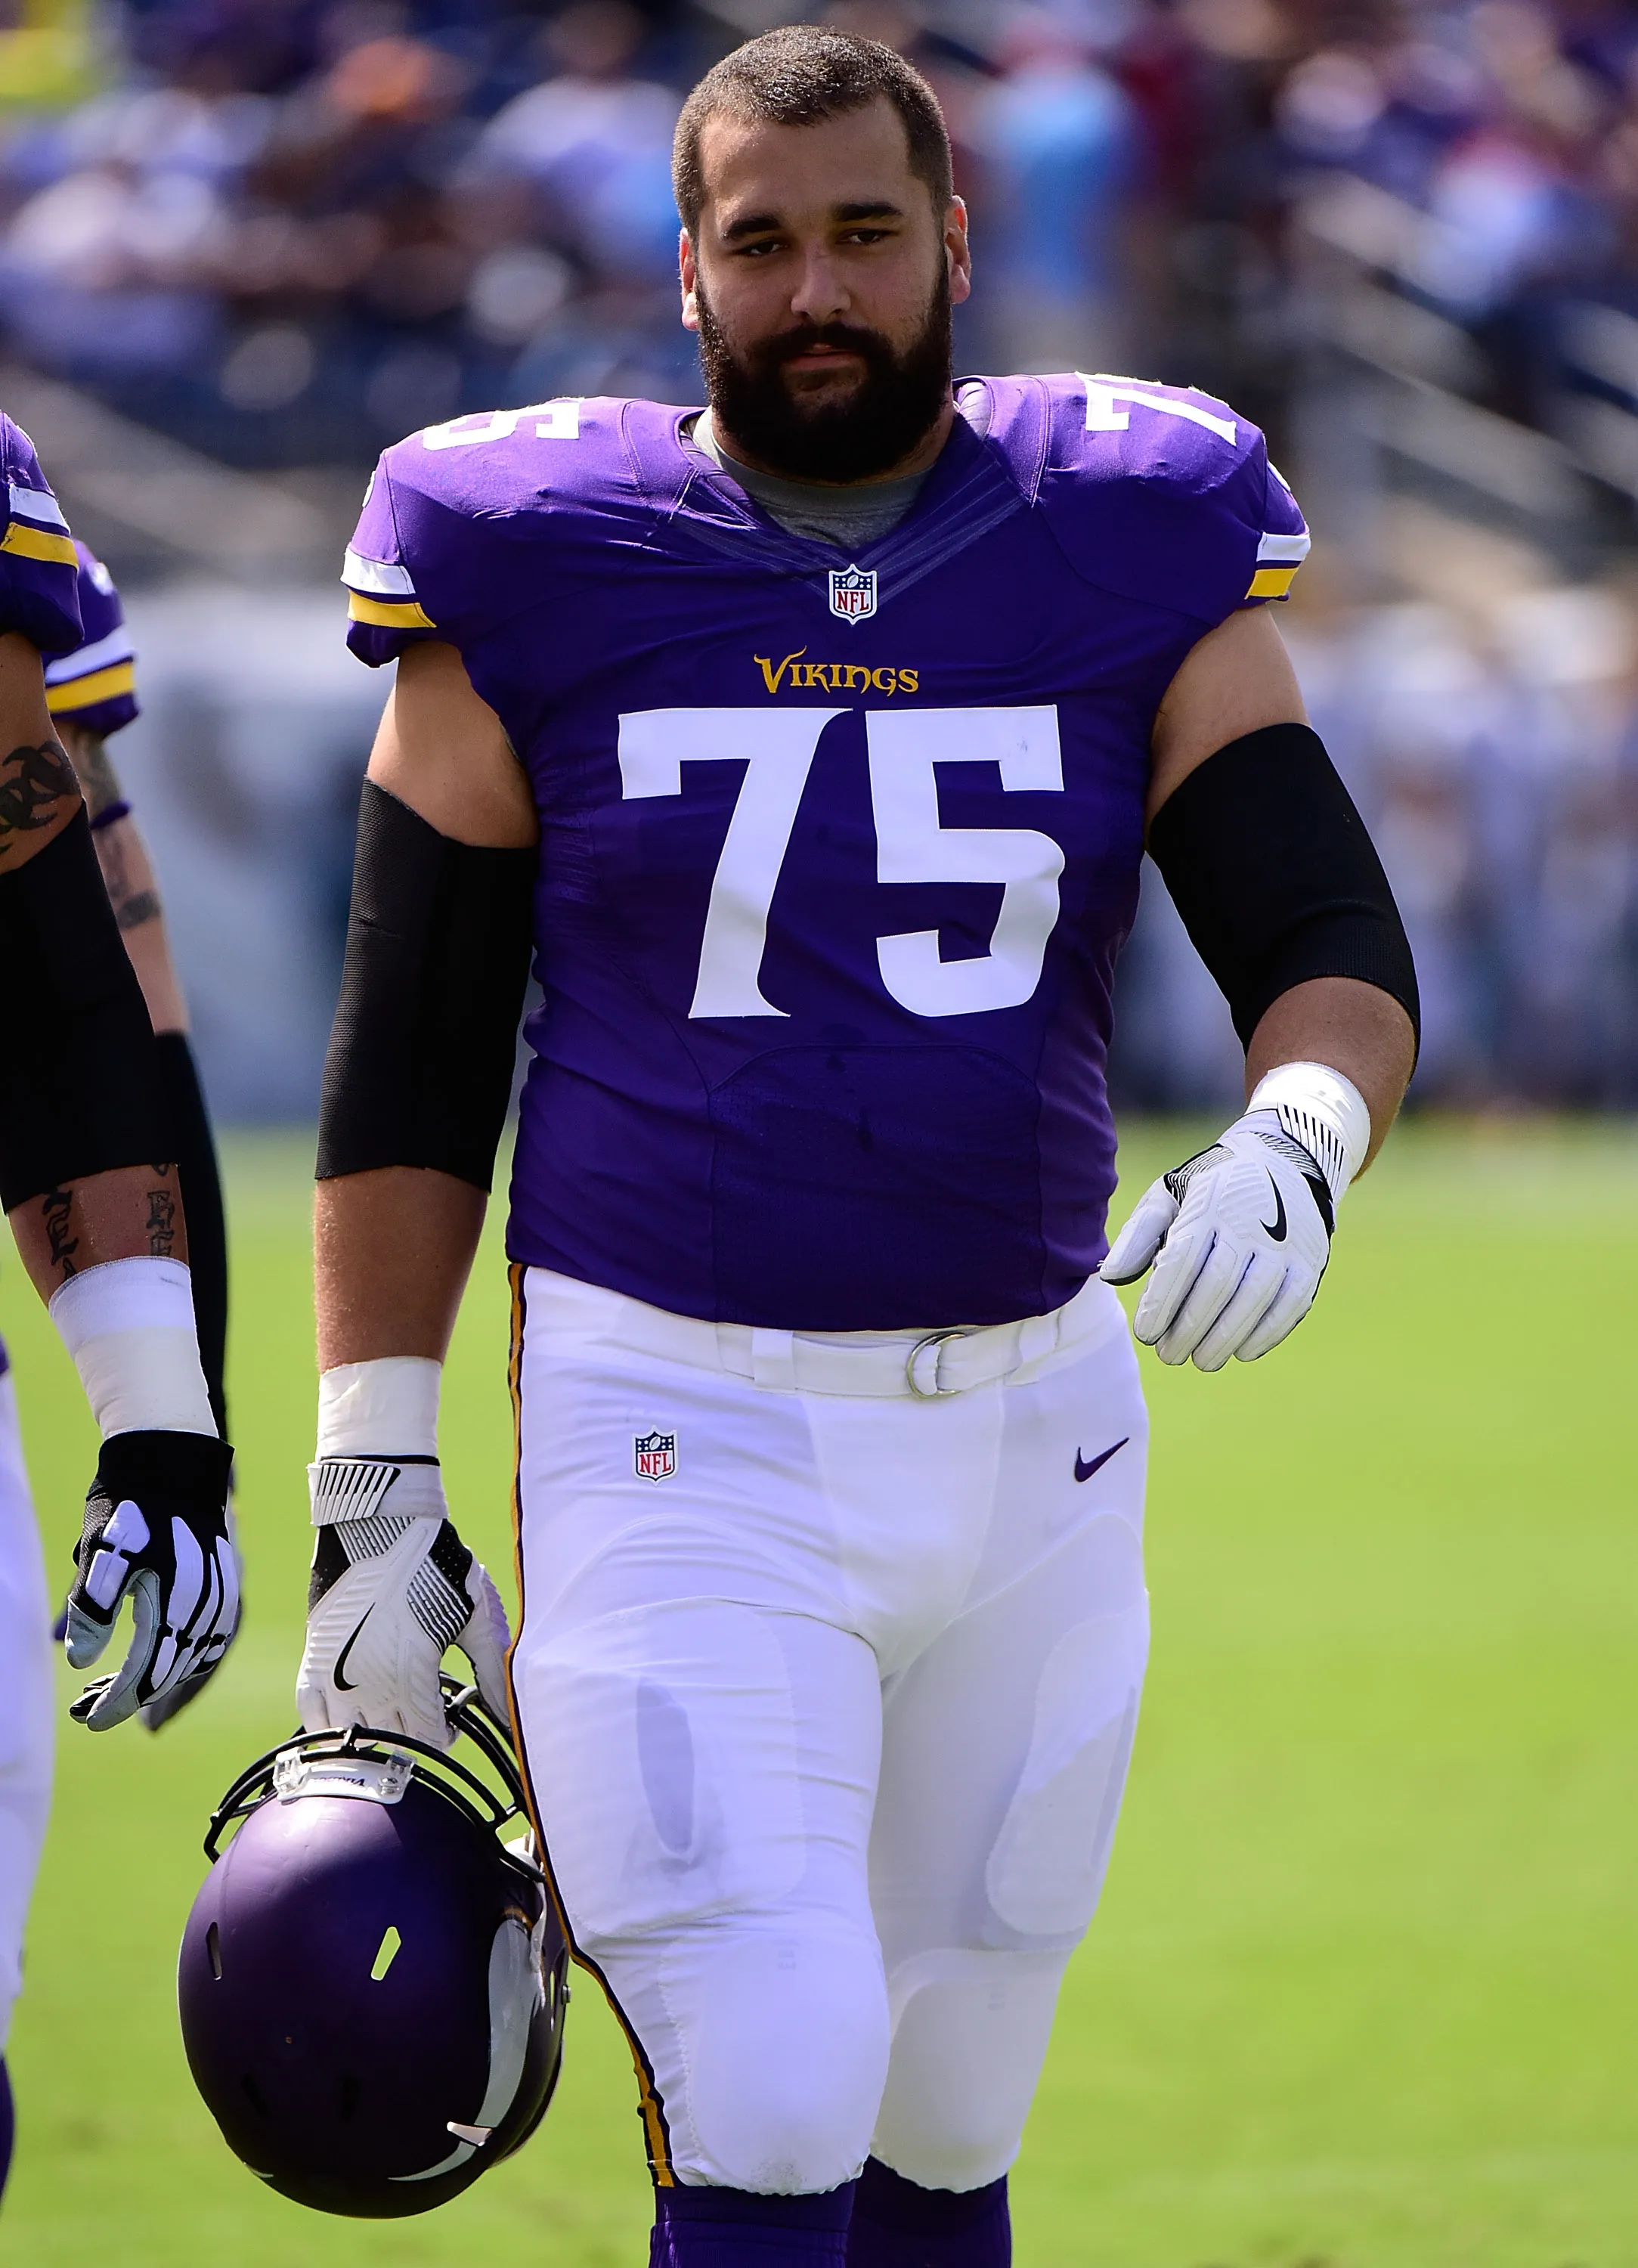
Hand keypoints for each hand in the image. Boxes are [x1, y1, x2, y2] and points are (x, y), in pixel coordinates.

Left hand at [65, 1431, 238, 1729]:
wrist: (176, 1463)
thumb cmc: (132, 1506)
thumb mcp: (101, 1553)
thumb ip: (90, 1608)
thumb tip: (80, 1661)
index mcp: (175, 1600)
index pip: (147, 1672)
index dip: (116, 1703)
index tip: (87, 1719)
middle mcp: (208, 1606)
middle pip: (170, 1672)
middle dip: (130, 1697)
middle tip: (88, 1707)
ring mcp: (224, 1597)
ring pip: (194, 1661)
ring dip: (158, 1682)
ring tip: (119, 1690)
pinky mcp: (228, 1588)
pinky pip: (214, 1642)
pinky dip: (189, 1663)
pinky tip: (166, 1664)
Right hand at [298, 1456, 510, 1750]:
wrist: (379, 1523)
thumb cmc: (434, 1564)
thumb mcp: (473, 1616)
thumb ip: (492, 1670)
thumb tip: (512, 1714)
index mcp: (412, 1674)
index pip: (427, 1739)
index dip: (445, 1735)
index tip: (452, 1716)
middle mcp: (369, 1683)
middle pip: (393, 1740)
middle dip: (415, 1732)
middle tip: (426, 1708)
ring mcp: (335, 1675)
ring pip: (352, 1735)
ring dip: (375, 1731)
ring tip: (392, 1708)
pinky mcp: (312, 1660)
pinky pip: (311, 1716)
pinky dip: (330, 1724)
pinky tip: (352, 1711)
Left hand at [1100, 1114, 1334, 1369]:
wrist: (1287, 1160)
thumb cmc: (1213, 1186)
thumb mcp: (1169, 1195)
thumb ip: (1138, 1235)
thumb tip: (1111, 1277)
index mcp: (1211, 1201)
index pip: (1183, 1259)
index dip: (1163, 1301)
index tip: (1145, 1334)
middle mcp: (1252, 1221)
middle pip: (1218, 1285)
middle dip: (1190, 1328)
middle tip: (1169, 1356)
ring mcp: (1286, 1243)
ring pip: (1254, 1300)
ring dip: (1225, 1338)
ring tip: (1201, 1361)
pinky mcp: (1310, 1261)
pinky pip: (1290, 1305)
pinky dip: (1265, 1334)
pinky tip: (1241, 1352)